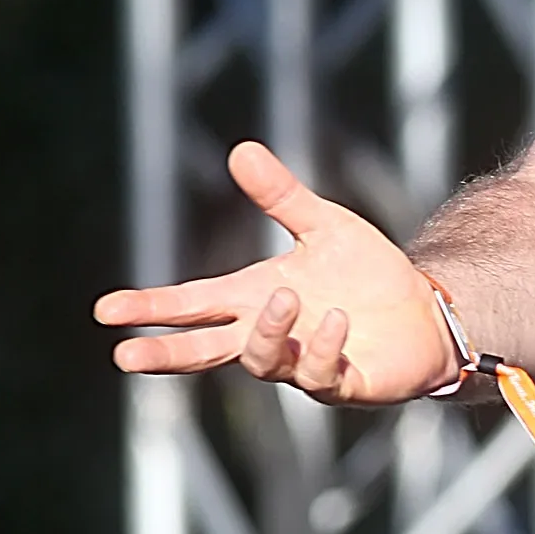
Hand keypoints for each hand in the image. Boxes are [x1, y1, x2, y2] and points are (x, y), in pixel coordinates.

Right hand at [94, 139, 458, 403]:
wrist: (427, 309)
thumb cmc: (367, 274)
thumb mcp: (324, 226)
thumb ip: (282, 196)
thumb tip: (241, 150)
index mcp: (255, 298)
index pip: (193, 305)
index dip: (150, 310)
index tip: (107, 311)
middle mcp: (271, 335)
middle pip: (205, 350)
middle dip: (167, 353)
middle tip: (126, 356)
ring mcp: (303, 364)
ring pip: (263, 360)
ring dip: (267, 332)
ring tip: (287, 299)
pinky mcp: (343, 383)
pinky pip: (319, 374)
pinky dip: (321, 346)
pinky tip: (335, 320)